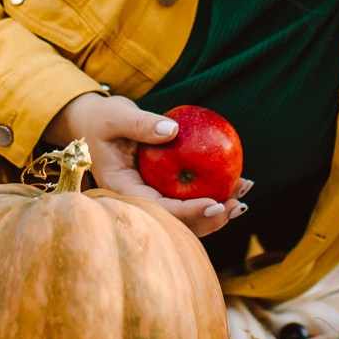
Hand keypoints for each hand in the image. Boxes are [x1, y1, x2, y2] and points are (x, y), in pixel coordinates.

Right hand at [43, 92, 250, 236]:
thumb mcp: (116, 116)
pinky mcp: (164, 188)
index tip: (214, 204)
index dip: (187, 211)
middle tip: (236, 205)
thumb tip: (172, 130)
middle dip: (209, 218)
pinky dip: (214, 192)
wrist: (95, 124)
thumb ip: (141, 124)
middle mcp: (138, 201)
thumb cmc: (102, 119)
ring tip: (242, 195)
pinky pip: (190, 197)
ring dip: (217, 210)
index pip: (156, 209)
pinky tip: (237, 182)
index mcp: (121, 191)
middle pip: (176, 221)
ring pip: (187, 215)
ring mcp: (152, 197)